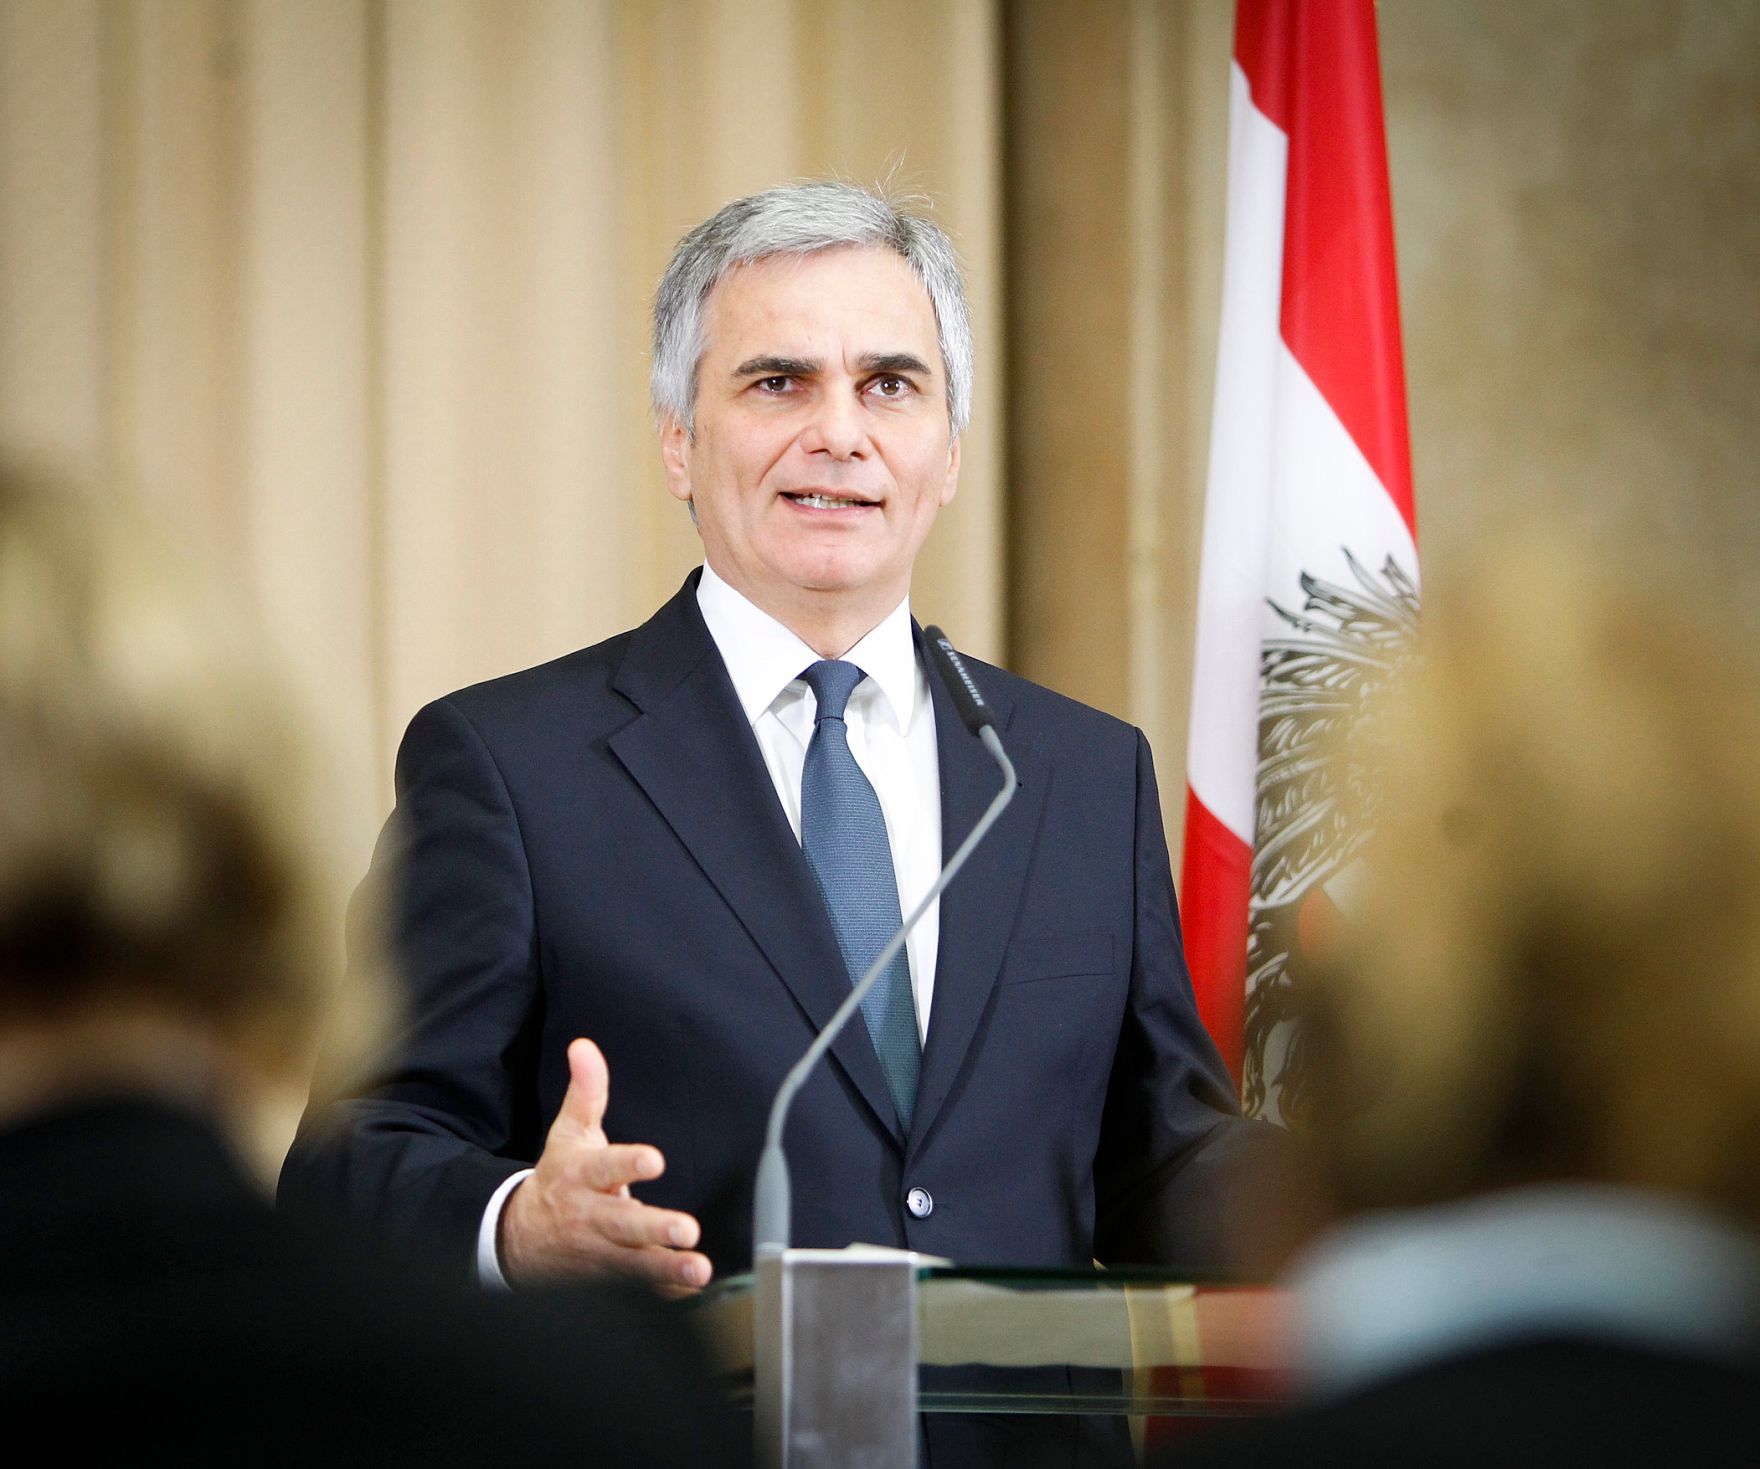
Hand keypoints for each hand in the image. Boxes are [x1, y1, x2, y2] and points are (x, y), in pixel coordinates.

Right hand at [499, 1038, 710, 1295]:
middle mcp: (591, 1217)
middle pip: (622, 1223)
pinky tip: (691, 1293)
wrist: (517, 1239)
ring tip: (697, 1269)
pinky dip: (664, 1294)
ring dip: (666, 1268)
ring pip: (634, 1264)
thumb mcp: (567, 1134)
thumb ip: (586, 1091)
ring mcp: (599, 1253)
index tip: (654, 1160)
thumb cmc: (558, 1179)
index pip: (605, 1167)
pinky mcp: (608, 1280)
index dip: (628, 1164)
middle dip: (653, 1227)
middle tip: (686, 1229)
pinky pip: (639, 1290)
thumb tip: (584, 1046)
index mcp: (582, 1176)